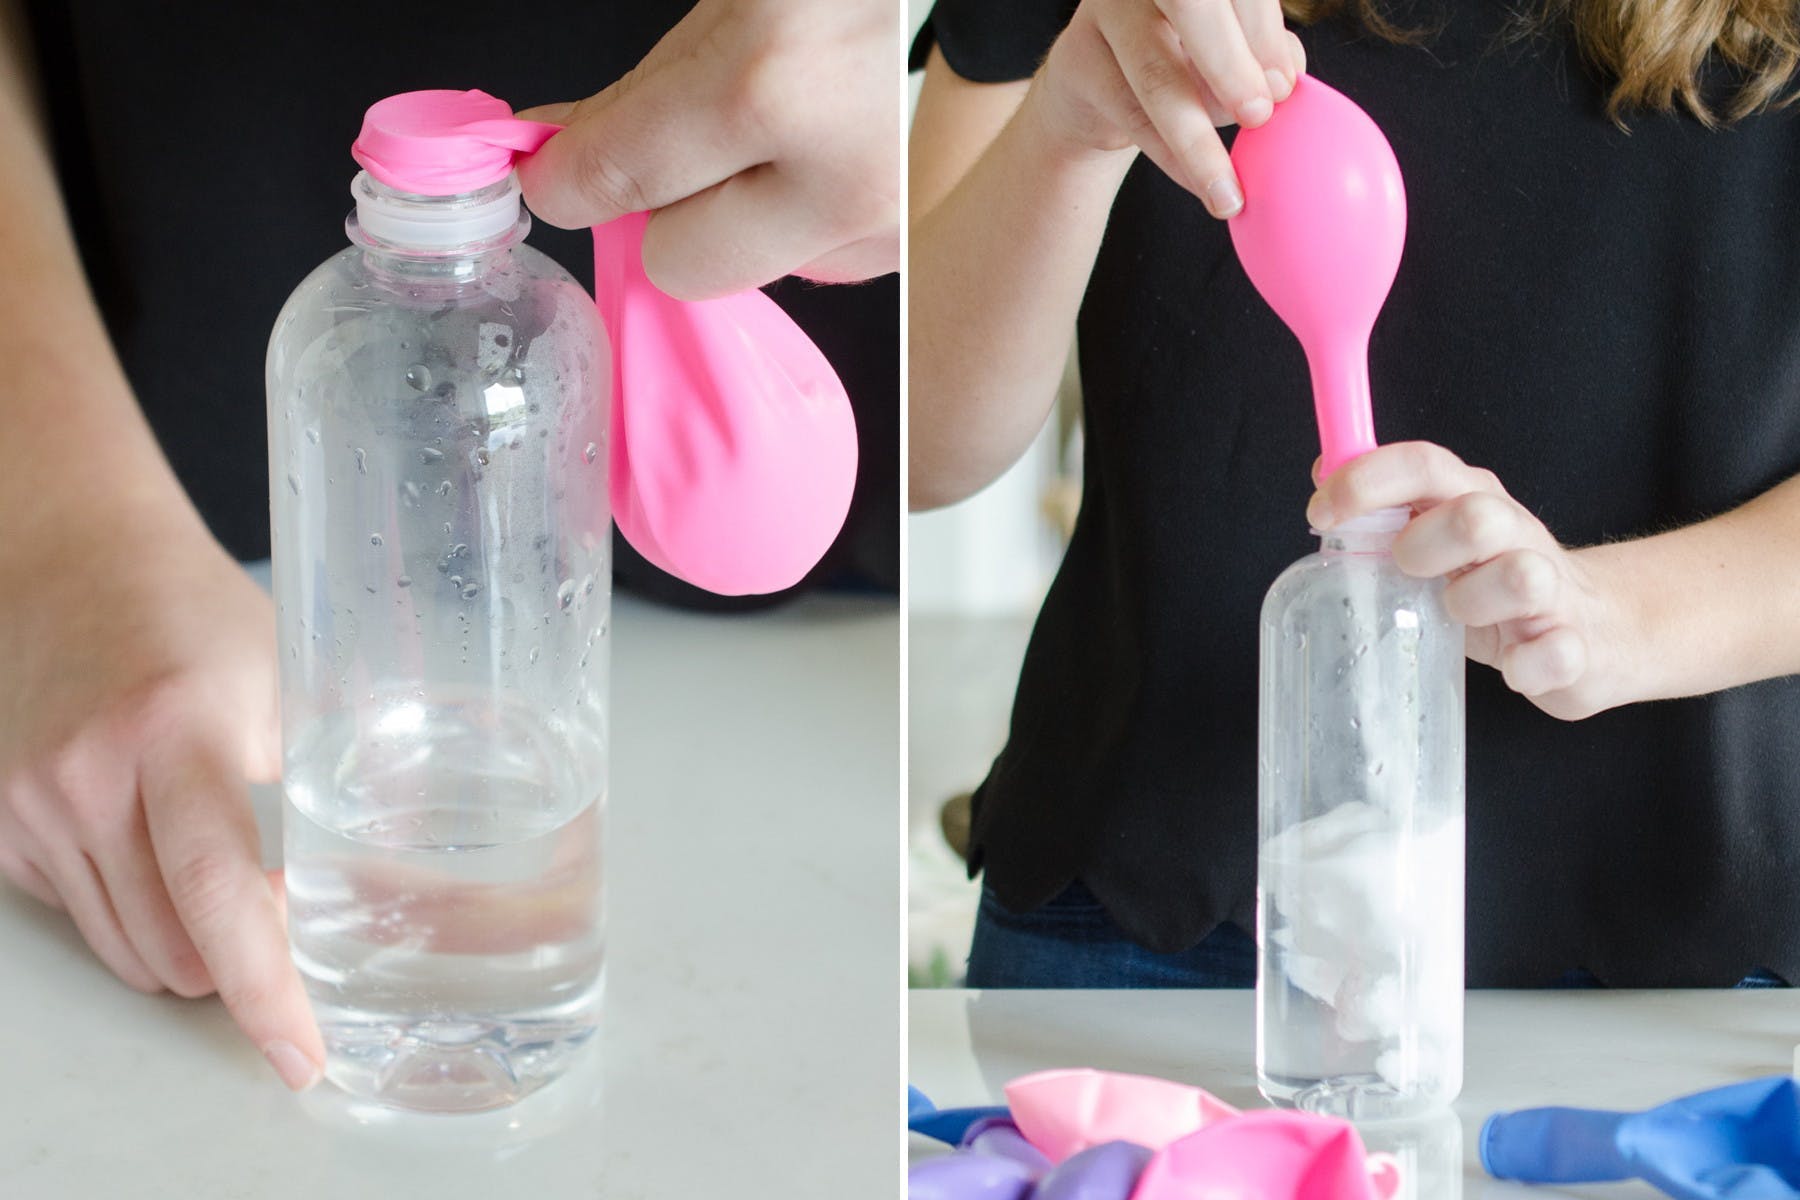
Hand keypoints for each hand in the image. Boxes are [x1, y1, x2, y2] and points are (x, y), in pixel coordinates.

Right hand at [0, 504, 323, 1089]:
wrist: (73, 566)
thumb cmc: (198, 617)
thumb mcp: (288, 676)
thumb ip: (332, 779)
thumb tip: (400, 884)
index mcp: (176, 730)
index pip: (218, 889)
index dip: (265, 985)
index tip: (301, 1051)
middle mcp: (87, 775)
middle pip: (174, 947)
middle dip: (242, 964)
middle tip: (293, 926)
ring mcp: (32, 805)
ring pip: (128, 952)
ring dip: (191, 949)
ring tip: (230, 879)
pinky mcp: (4, 827)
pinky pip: (85, 918)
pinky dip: (138, 914)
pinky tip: (159, 842)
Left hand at [515, 0, 897, 300]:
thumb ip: (637, 89)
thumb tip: (561, 149)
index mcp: (771, 86)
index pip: (615, 182)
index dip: (566, 176)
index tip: (555, 167)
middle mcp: (840, 174)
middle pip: (681, 264)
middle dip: (665, 209)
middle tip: (687, 144)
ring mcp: (890, 223)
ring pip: (752, 272)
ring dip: (743, 216)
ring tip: (785, 133)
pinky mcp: (917, 247)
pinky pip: (817, 267)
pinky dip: (802, 220)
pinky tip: (827, 152)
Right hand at [1028, 0, 1307, 216]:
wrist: (1097, 89)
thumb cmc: (1178, 58)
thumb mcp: (1231, 49)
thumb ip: (1264, 51)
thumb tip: (1287, 75)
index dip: (1263, 31)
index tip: (1285, 87)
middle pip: (1190, 5)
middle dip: (1230, 64)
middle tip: (1258, 117)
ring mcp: (1105, 11)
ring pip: (1156, 75)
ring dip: (1197, 140)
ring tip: (1228, 191)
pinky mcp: (1076, 58)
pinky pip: (1130, 115)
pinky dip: (1171, 158)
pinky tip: (1200, 187)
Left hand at [1309, 442, 1640, 720]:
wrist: (1596, 627)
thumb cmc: (1491, 582)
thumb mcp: (1437, 533)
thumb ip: (1388, 507)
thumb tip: (1325, 469)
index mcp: (1471, 500)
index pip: (1424, 464)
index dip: (1367, 481)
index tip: (1321, 514)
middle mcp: (1514, 534)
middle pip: (1475, 515)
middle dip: (1422, 545)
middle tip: (1404, 571)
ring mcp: (1550, 589)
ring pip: (1521, 577)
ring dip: (1474, 602)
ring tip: (1457, 617)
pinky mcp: (1572, 645)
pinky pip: (1557, 652)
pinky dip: (1529, 665)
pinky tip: (1513, 668)